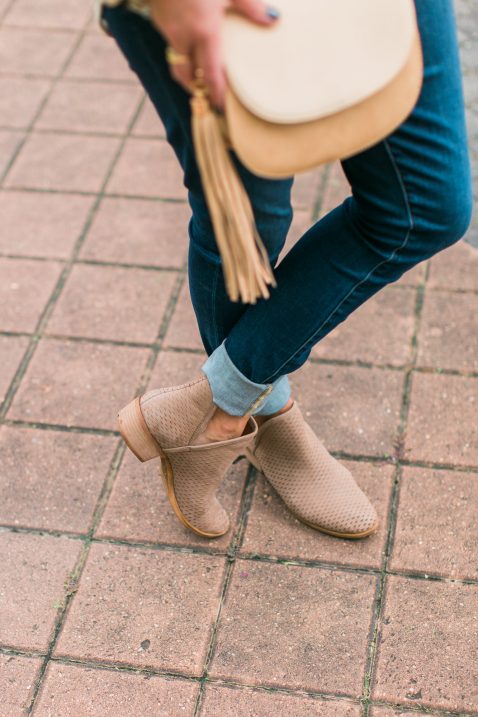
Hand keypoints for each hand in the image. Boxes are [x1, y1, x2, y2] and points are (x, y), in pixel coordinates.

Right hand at [149, 0, 279, 108]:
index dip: (215, 94)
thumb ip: (250, 6)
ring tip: (197, 78)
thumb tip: (273, 20)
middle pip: (187, 76)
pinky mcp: (158, 19)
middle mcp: (184, 37)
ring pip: (176, 62)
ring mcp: (168, 29)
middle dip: (197, 89)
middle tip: (208, 98)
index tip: (221, 107)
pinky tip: (188, 45)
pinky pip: (170, 44)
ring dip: (186, 74)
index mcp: (205, 32)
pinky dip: (179, 52)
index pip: (210, 75)